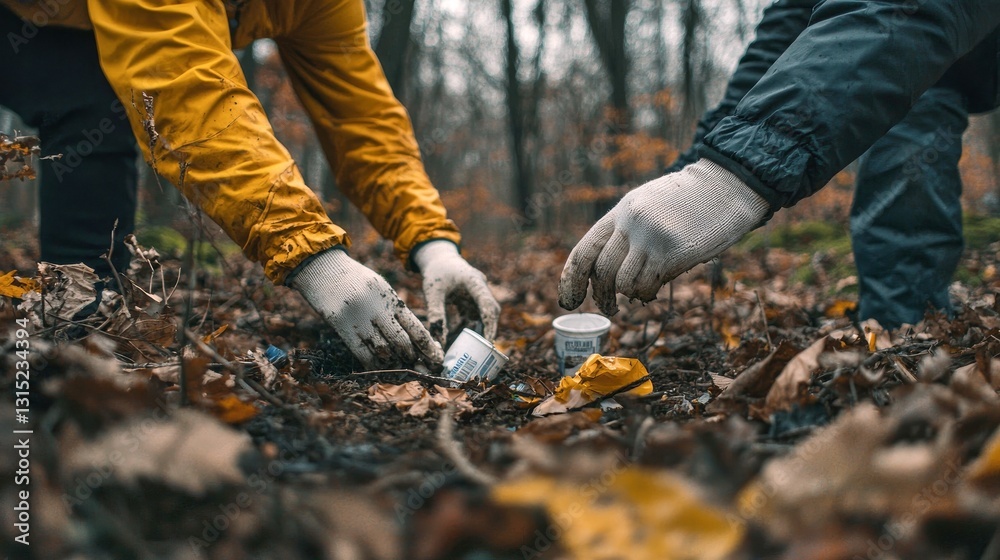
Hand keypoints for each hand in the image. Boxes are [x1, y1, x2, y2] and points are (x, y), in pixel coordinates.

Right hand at [290, 247, 443, 368]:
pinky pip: (362, 353)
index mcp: (390, 297)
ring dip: (394, 363)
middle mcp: (377, 309)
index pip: (415, 327)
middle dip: (413, 358)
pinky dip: (374, 364)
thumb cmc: (356, 280)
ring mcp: (358, 320)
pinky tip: (381, 369)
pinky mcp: (342, 328)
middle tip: (420, 368)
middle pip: (401, 342)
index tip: (437, 359)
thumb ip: (395, 309)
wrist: (322, 269)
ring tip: (401, 368)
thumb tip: (415, 339)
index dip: (428, 346)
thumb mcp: (380, 288)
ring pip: (383, 351)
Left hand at [412, 240, 500, 344]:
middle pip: (491, 311)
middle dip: (488, 330)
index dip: (490, 324)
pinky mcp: (474, 298)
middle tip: (482, 349)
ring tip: (469, 347)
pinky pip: (476, 314)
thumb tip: (438, 340)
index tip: (488, 342)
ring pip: (484, 314)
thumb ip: (436, 314)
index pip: (487, 305)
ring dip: (478, 330)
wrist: (438, 258)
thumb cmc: (436, 272)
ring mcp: (479, 292)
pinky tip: (460, 337)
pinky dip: (470, 326)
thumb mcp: (433, 293)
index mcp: (474, 281)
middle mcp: (481, 287)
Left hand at [559, 158, 769, 314]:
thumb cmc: (689, 202)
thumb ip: (628, 233)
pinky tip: (657, 287)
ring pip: (622, 284)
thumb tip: (610, 278)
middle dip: (601, 296)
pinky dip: (648, 293)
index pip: (584, 250)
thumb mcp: (648, 206)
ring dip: (630, 295)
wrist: (726, 187)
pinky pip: (647, 286)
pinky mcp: (671, 252)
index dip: (571, 279)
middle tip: (608, 309)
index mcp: (621, 211)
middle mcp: (630, 223)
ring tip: (643, 291)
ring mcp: (650, 237)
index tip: (569, 300)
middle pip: (601, 272)